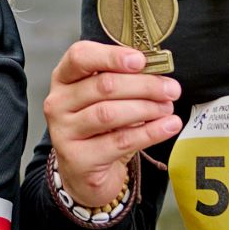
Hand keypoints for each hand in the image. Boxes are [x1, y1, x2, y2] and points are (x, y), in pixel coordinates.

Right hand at [44, 40, 180, 210]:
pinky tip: (168, 126)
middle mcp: (58, 103)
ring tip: (167, 108)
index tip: (140, 60)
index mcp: (63, 78)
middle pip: (103, 85)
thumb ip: (124, 80)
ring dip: (146, 108)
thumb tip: (157, 71)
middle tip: (170, 89)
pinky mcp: (79, 159)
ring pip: (109, 113)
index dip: (111, 56)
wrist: (86, 173)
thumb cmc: (100, 129)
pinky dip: (150, 132)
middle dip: (143, 85)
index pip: (80, 56)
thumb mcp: (106, 99)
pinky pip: (120, 141)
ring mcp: (64, 132)